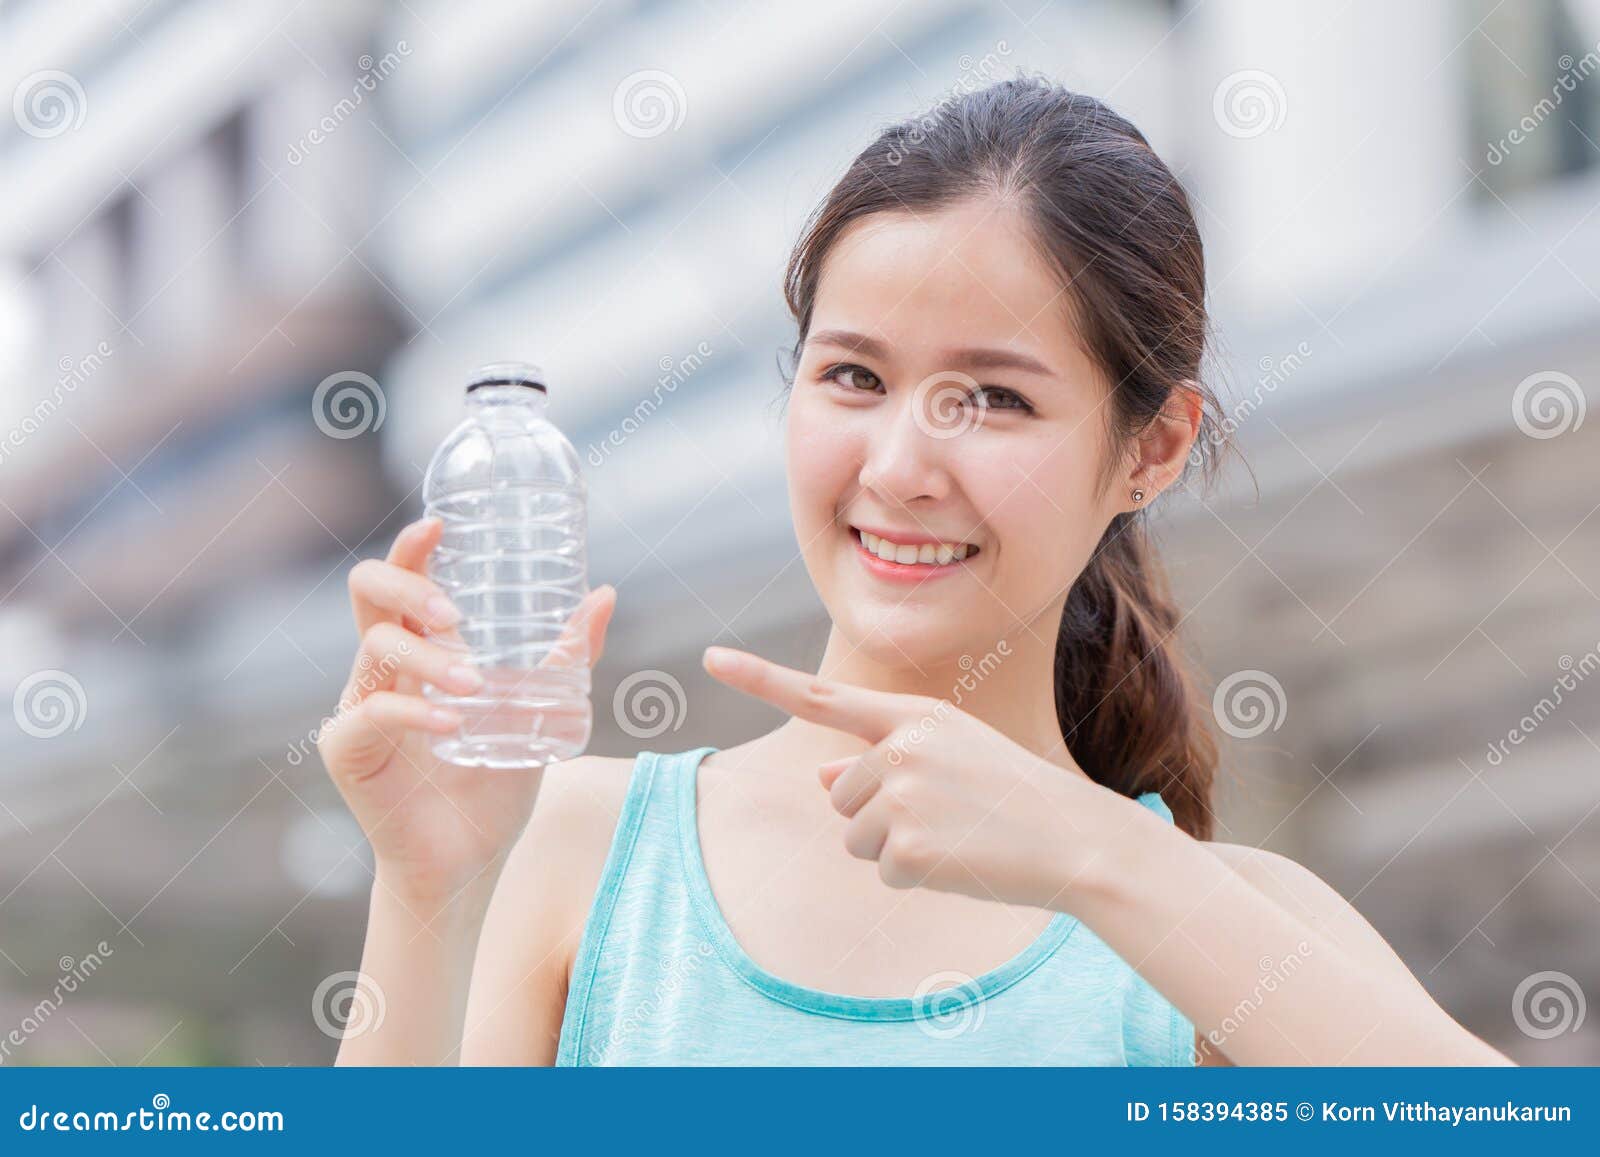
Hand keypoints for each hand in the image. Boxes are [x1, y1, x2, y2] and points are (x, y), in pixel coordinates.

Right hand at [317, 517, 615, 904]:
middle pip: (368, 593)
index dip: (412, 547)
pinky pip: (370, 713)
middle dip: (407, 587)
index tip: (440, 524)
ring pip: (373, 648)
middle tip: (454, 615)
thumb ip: (565, 658)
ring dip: (428, 659)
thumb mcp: (539, 713)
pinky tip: (450, 724)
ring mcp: (358, 706)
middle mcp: (381, 668)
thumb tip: (604, 592)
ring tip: (474, 686)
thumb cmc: (495, 783)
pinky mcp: (348, 750)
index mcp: (419, 650)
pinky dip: (412, 712)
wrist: (468, 862)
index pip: (402, 581)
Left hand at [701, 646, 1113, 910]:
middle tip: (946, 816)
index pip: (822, 696)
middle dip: (878, 816)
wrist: (1076, 839)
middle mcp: (899, 747)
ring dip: (894, 849)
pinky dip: (914, 879)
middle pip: (839, 796)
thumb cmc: (1012, 798)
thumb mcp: (951, 758)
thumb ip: (881, 759)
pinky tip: (958, 862)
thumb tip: (820, 777)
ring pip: (854, 838)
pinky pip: (881, 873)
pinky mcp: (905, 848)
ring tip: (954, 836)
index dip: (759, 678)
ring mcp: (901, 796)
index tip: (709, 658)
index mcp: (913, 716)